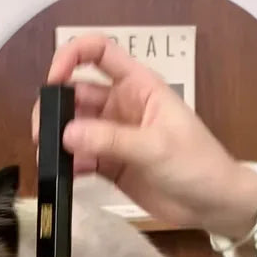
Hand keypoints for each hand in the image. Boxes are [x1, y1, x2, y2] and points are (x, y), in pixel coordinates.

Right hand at [31, 34, 256, 240]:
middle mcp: (122, 106)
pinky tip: (66, 174)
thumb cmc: (197, 164)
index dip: (72, 56)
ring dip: (57, 138)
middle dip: (55, 107)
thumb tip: (67, 134)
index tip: (54, 80)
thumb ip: (110, 139)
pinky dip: (69, 164)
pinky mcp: (110, 165)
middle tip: (43, 134)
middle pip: (76, 93)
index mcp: (139, 86)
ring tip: (49, 157)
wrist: (214, 204)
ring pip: (74, 127)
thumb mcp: (156, 147)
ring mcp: (114, 136)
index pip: (100, 52)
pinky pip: (81, 158)